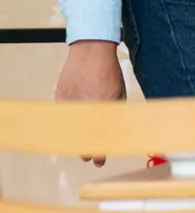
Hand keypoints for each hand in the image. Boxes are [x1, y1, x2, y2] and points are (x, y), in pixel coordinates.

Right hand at [56, 41, 126, 165]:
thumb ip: (114, 113)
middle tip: (91, 155)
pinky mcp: (59, 99)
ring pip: (70, 131)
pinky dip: (67, 125)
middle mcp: (86, 108)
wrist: (90, 51)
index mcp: (104, 107)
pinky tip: (72, 131)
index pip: (99, 139)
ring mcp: (70, 104)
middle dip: (86, 150)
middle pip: (82, 139)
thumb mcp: (118, 94)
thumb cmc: (109, 72)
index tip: (99, 161)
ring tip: (82, 145)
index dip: (99, 153)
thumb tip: (115, 131)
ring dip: (75, 139)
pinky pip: (63, 118)